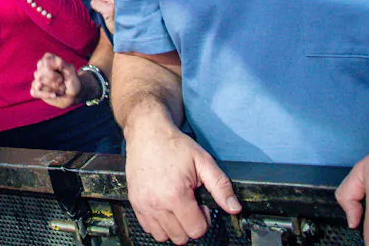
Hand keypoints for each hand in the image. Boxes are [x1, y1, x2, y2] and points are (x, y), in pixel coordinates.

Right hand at [30, 53, 82, 108]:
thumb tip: (47, 61)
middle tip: (61, 82)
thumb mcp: (70, 71)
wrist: (73, 94)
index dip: (53, 72)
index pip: (45, 63)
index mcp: (48, 59)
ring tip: (60, 88)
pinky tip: (54, 95)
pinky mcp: (35, 89)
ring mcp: (37, 79)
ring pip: (39, 84)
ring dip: (54, 88)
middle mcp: (40, 67)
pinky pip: (34, 92)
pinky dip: (46, 95)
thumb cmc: (72, 80)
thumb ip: (60, 63)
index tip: (62, 76)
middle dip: (54, 81)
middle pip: (40, 75)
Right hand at [125, 112, 240, 243]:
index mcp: (176, 194)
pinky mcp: (134, 202)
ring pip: (163, 236)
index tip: (201, 205)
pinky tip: (164, 207)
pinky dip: (158, 224)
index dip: (204, 219)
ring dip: (174, 227)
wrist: (147, 132)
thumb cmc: (174, 145)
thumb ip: (221, 186)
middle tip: (190, 205)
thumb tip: (234, 207)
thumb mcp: (204, 161)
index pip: (196, 229)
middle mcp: (156, 203)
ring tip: (177, 207)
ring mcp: (143, 204)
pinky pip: (147, 228)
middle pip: (180, 237)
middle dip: (190, 225)